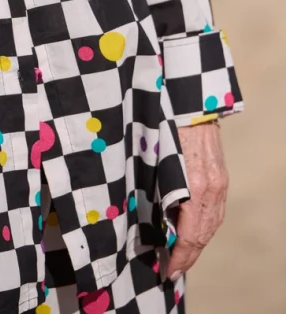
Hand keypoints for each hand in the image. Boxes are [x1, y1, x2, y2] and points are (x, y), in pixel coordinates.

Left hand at [168, 123, 228, 280]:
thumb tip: (158, 223)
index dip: (179, 257)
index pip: (189, 235)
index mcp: (192, 186)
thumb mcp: (156, 161)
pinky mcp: (222, 177)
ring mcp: (219, 183)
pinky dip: (206, 228)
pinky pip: (216, 211)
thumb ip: (159, 192)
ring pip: (212, 226)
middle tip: (172, 271)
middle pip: (202, 235)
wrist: (191, 105)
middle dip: (187, 257)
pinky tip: (196, 234)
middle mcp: (210, 189)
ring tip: (183, 258)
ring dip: (198, 245)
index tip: (168, 272)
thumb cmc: (165, 129)